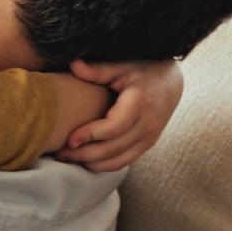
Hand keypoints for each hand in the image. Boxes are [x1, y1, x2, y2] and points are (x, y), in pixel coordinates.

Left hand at [55, 59, 184, 172]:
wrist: (171, 81)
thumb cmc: (143, 71)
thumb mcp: (122, 66)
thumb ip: (98, 70)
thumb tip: (74, 65)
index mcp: (141, 104)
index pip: (114, 127)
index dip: (91, 135)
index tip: (69, 139)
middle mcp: (148, 125)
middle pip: (113, 148)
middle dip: (84, 154)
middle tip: (60, 153)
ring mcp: (149, 138)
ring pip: (118, 160)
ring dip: (91, 163)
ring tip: (67, 157)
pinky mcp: (147, 145)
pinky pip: (124, 162)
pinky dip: (103, 165)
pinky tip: (84, 160)